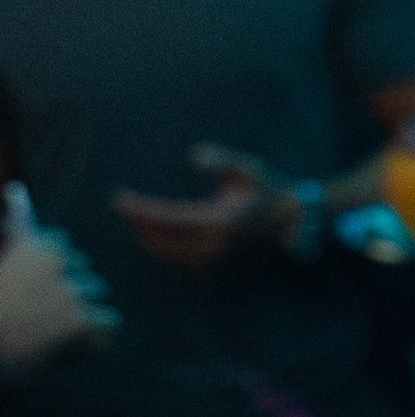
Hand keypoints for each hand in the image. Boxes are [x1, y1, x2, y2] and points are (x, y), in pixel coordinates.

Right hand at [0, 189, 118, 367]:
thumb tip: (18, 189)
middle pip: (85, 274)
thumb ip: (18, 227)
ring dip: (82, 313)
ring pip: (97, 295)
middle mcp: (55, 262)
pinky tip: (68, 345)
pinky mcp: (81, 320)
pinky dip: (96, 336)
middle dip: (70, 294)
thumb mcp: (4, 260)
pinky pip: (109, 322)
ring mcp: (70, 290)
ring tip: (50, 333)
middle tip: (38, 318)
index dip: (51, 274)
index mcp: (35, 245)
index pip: (63, 249)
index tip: (31, 290)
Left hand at [113, 145, 300, 269]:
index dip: (141, 210)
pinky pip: (179, 257)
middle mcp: (213, 244)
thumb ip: (221, 161)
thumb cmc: (268, 189)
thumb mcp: (248, 169)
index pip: (168, 218)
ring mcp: (214, 256)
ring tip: (133, 220)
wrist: (290, 220)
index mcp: (219, 221)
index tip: (121, 200)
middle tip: (122, 207)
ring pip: (168, 253)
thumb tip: (193, 155)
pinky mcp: (215, 261)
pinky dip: (162, 246)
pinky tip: (154, 234)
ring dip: (148, 237)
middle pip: (161, 240)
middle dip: (138, 225)